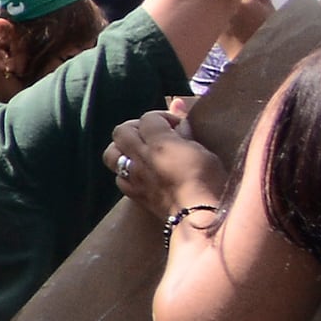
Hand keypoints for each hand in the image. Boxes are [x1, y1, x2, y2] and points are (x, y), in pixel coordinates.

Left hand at [107, 106, 233, 217]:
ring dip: (122, 148)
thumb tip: (178, 102)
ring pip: (110, 152)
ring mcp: (134, 176)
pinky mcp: (134, 194)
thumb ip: (186, 129)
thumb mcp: (204, 151)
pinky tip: (141, 174)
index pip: (149, 117)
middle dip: (136, 127)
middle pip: (121, 130)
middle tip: (155, 134)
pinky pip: (118, 176)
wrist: (202, 219)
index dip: (163, 117)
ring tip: (140, 152)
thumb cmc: (210, 183)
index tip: (178, 126)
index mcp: (160, 143)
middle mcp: (141, 157)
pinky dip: (126, 171)